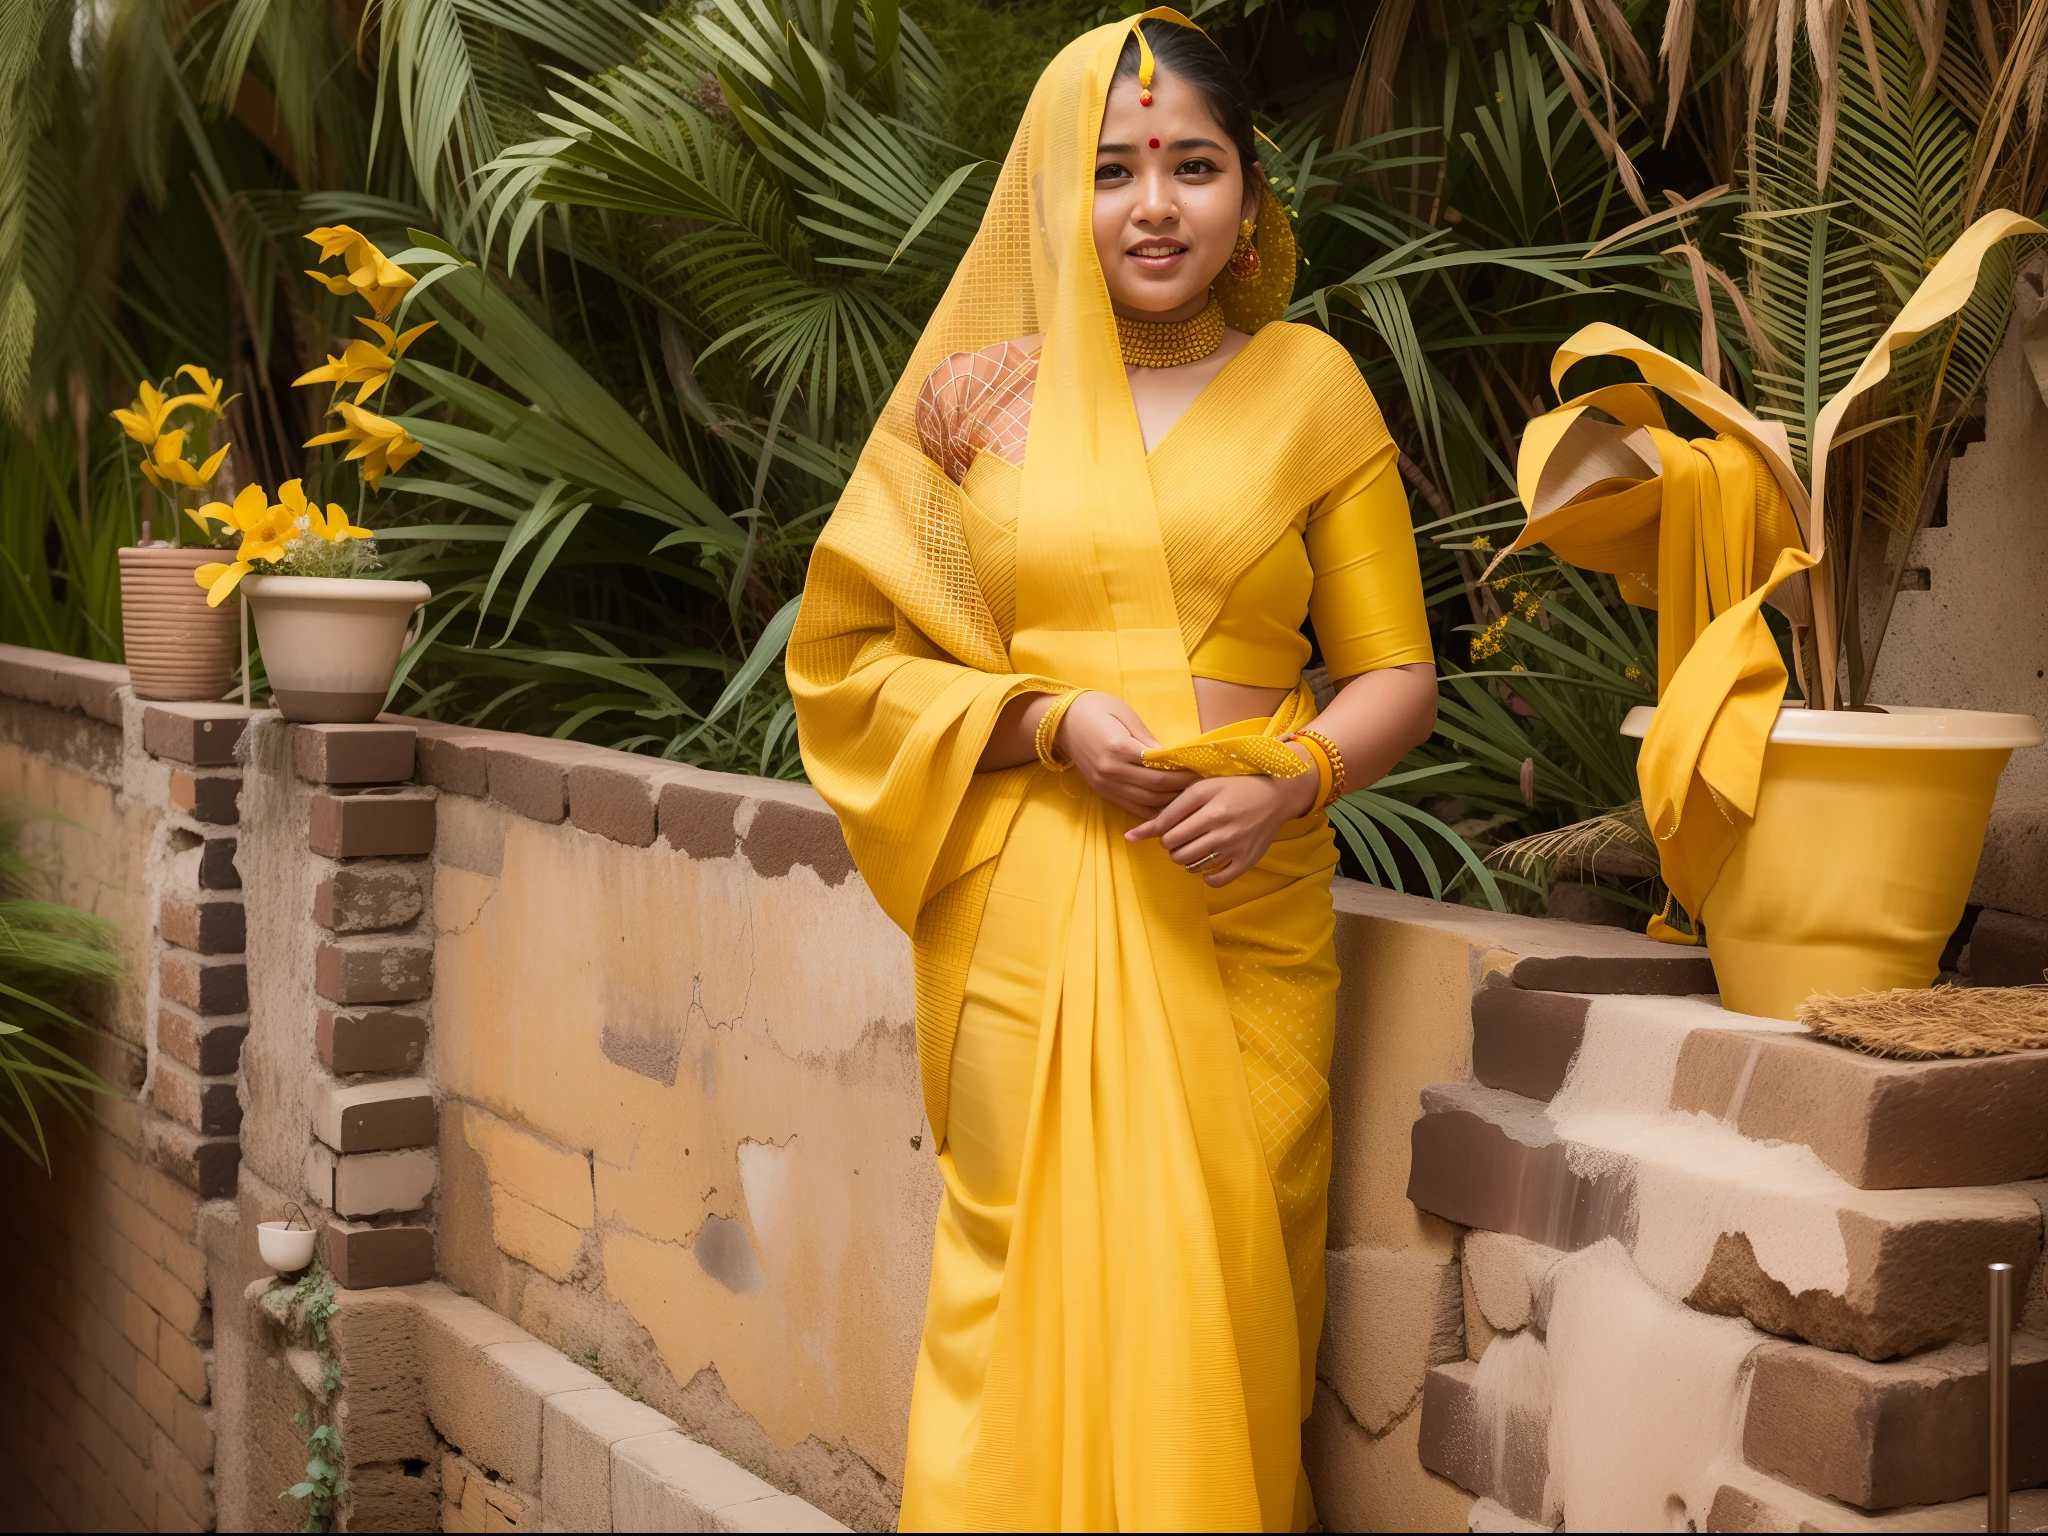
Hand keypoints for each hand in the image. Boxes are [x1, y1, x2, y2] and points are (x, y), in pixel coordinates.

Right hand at [1055, 692, 1199, 818]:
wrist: (1062, 721)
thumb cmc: (1096, 709)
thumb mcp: (1126, 715)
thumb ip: (1148, 739)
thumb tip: (1171, 757)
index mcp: (1118, 748)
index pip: (1159, 770)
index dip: (1183, 774)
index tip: (1200, 771)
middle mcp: (1111, 771)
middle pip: (1155, 789)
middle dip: (1181, 789)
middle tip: (1201, 786)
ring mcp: (1106, 785)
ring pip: (1146, 802)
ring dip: (1170, 802)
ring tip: (1189, 796)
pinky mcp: (1103, 792)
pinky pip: (1133, 807)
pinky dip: (1153, 810)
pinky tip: (1168, 806)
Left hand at [1125, 744, 1319, 885]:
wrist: (1276, 794)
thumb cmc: (1233, 787)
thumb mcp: (1200, 788)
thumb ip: (1168, 810)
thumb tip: (1130, 836)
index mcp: (1205, 802)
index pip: (1164, 829)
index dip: (1157, 832)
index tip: (1161, 830)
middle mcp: (1219, 824)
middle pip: (1173, 849)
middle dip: (1171, 844)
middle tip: (1183, 834)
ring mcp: (1234, 845)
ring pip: (1189, 865)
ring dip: (1186, 858)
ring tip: (1196, 844)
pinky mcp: (1246, 861)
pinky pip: (1214, 880)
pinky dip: (1206, 875)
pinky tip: (1210, 861)